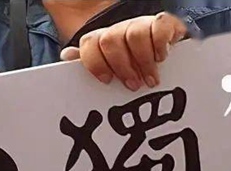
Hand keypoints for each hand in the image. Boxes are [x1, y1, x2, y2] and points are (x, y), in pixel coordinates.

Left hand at [60, 13, 186, 90]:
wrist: (160, 52)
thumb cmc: (132, 68)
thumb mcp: (109, 71)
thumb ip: (90, 64)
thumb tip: (67, 56)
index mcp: (103, 41)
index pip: (89, 43)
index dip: (95, 62)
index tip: (107, 80)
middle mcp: (120, 31)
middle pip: (111, 40)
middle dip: (122, 66)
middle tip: (133, 85)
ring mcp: (141, 25)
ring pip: (135, 34)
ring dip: (144, 61)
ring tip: (151, 80)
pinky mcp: (163, 24)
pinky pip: (161, 24)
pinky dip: (161, 43)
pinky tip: (162, 58)